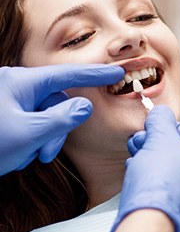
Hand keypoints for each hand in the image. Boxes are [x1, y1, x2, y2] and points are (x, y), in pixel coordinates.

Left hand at [0, 64, 123, 173]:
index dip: (94, 76)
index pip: (66, 75)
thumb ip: (62, 119)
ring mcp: (10, 101)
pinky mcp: (7, 115)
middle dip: (54, 132)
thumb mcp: (28, 134)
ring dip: (42, 141)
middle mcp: (16, 87)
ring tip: (26, 158)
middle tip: (44, 155)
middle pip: (55, 104)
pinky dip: (30, 141)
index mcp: (20, 82)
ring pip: (44, 117)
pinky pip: (31, 124)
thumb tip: (84, 107)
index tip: (116, 73)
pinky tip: (16, 155)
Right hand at [109, 105, 179, 231]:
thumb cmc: (161, 178)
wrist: (148, 222)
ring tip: (133, 155)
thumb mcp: (160, 138)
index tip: (152, 126)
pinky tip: (137, 174)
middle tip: (138, 140)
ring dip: (153, 161)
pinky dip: (155, 181)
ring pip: (175, 174)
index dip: (170, 127)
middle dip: (158, 144)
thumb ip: (161, 120)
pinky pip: (170, 192)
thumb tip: (160, 113)